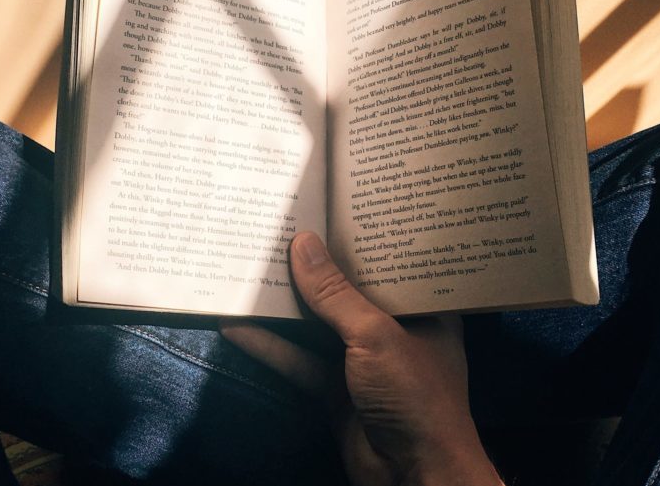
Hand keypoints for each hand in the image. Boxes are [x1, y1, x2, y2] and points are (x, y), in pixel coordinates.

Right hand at [220, 232, 499, 485]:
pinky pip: (298, 359)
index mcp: (423, 306)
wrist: (414, 477)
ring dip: (286, 303)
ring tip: (250, 264)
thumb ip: (335, 294)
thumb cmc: (415, 395)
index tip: (330, 201)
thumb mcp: (376, 335)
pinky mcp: (333, 389)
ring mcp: (361, 360)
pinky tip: (237, 324)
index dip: (363, 234)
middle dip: (315, 265)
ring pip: (317, 323)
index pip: (392, 260)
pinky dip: (269, 345)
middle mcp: (394, 327)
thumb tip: (301, 243)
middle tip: (280, 223)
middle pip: (348, 289)